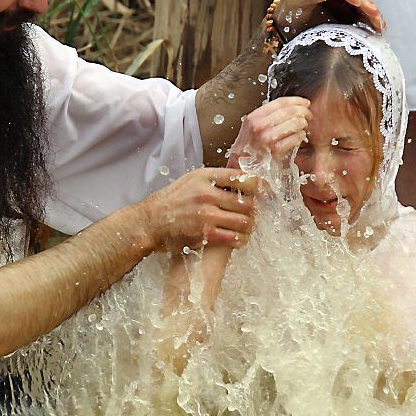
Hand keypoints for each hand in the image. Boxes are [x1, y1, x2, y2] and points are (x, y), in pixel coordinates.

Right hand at [140, 167, 256, 250]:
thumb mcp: (190, 180)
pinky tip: (239, 240)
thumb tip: (239, 175)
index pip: (242, 177)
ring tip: (247, 228)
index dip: (259, 185)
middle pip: (247, 201)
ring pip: (244, 221)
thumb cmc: (170, 202)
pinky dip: (240, 240)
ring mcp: (206, 214)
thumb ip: (213, 178)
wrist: (149, 223)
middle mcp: (207, 193)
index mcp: (205, 177)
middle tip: (254, 214)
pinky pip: (233, 238)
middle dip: (254, 210)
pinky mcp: (204, 234)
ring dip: (249, 226)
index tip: (265, 191)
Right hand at [227, 97, 311, 167]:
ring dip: (302, 123)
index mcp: (254, 117)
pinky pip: (295, 138)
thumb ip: (267, 117)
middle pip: (289, 111)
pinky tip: (300, 137)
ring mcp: (266, 138)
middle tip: (308, 115)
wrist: (240, 167)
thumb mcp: (252, 127)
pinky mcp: (275, 151)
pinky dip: (300, 136)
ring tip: (304, 126)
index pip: (280, 103)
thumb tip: (290, 108)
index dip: (296, 101)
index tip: (305, 103)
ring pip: (294, 123)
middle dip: (303, 111)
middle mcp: (259, 126)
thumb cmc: (249, 147)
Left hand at [277, 0, 384, 33]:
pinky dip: (372, 18)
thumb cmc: (288, 11)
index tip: (356, 2)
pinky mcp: (348, 8)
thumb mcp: (295, 2)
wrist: (288, 26)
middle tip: (373, 14)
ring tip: (379, 23)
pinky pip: (363, 11)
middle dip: (365, 2)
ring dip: (372, 11)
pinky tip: (380, 26)